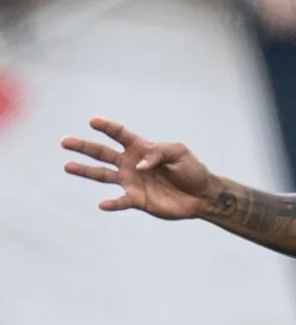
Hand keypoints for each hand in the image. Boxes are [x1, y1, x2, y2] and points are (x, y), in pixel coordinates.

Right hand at [61, 117, 213, 219]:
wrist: (201, 194)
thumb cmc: (191, 169)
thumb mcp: (179, 152)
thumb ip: (158, 153)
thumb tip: (139, 165)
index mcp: (142, 148)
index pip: (120, 134)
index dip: (107, 127)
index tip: (93, 121)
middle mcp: (131, 164)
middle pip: (102, 153)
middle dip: (84, 147)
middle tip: (64, 141)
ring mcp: (131, 182)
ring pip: (102, 175)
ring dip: (85, 171)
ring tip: (67, 166)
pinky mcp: (137, 200)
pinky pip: (120, 201)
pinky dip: (111, 203)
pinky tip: (102, 204)